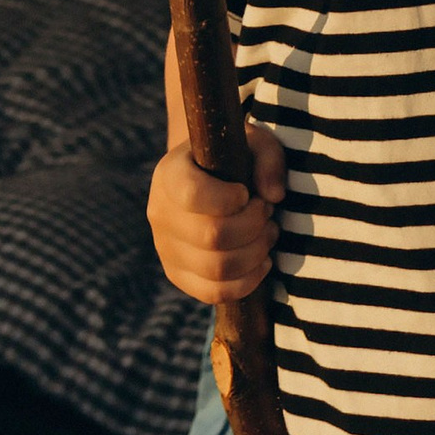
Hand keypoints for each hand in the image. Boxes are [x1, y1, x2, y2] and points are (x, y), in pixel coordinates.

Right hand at [148, 118, 286, 303]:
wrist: (208, 180)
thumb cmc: (232, 158)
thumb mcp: (253, 142)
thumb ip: (268, 158)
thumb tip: (274, 196)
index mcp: (170, 174)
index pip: (193, 195)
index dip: (228, 199)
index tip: (246, 193)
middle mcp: (160, 213)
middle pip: (213, 236)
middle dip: (254, 226)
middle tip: (267, 212)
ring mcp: (165, 249)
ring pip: (217, 268)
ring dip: (255, 253)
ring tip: (268, 234)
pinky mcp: (179, 276)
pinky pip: (214, 293)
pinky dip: (248, 281)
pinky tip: (262, 261)